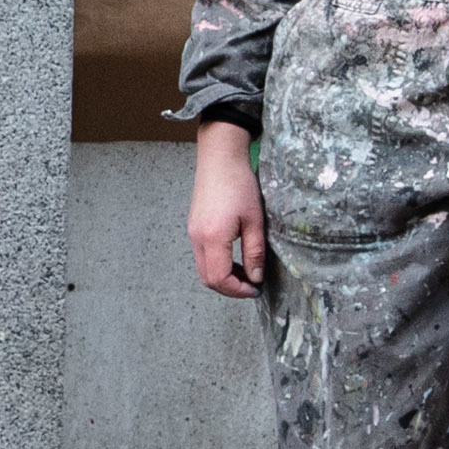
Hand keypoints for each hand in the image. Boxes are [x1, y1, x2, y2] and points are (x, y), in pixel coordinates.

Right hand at [187, 121, 269, 295]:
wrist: (220, 158)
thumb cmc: (239, 184)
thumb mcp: (255, 220)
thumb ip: (254, 252)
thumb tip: (255, 277)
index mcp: (213, 238)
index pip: (219, 279)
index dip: (238, 290)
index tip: (255, 289)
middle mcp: (197, 238)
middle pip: (208, 278)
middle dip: (230, 288)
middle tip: (251, 285)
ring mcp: (192, 232)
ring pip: (204, 268)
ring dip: (223, 276)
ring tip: (245, 271)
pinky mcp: (194, 226)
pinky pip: (202, 255)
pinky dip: (217, 263)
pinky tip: (233, 256)